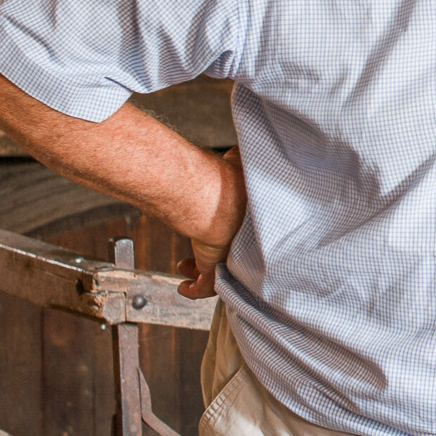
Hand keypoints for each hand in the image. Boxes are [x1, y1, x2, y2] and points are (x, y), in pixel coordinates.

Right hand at [175, 148, 244, 299]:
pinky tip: (185, 287)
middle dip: (217, 251)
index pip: (246, 229)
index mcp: (251, 217)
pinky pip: (206, 286)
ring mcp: (231, 253)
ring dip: (202, 270)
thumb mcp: (239, 160)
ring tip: (188, 267)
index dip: (233, 230)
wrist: (215, 195)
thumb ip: (241, 155)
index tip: (221, 226)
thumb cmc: (229, 177)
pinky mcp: (214, 264)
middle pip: (233, 251)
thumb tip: (244, 145)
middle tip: (204, 250)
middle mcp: (243, 238)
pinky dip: (195, 289)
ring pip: (219, 270)